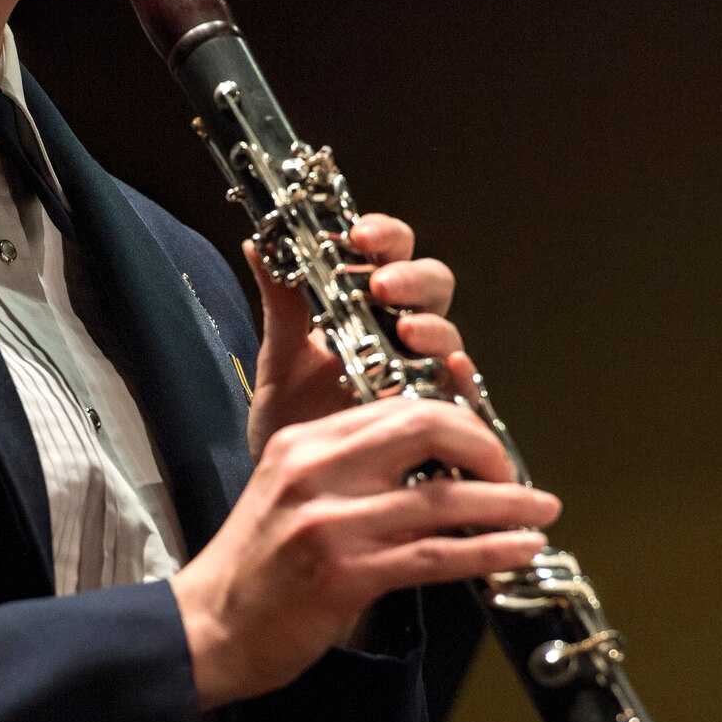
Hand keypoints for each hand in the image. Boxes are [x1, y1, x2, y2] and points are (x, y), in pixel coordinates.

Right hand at [171, 395, 559, 710]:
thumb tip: (427, 469)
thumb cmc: (249, 571)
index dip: (456, 421)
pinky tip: (517, 550)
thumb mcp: (288, 496)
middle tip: (511, 473)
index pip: (396, 406)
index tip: (483, 446)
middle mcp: (316, 472)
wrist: (205, 630)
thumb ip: (347, 472)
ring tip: (541, 511)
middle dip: (487, 448)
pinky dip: (488, 551)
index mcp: (302, 444)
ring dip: (506, 505)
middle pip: (427, 429)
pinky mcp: (344, 575)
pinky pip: (435, 556)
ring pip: (443, 499)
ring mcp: (331, 523)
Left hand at [243, 213, 470, 459]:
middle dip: (412, 277)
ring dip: (433, 325)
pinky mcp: (437, 416)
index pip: (388, 253)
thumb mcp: (281, 359)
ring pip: (448, 332)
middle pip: (431, 284)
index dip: (383, 235)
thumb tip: (259, 244)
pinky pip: (463, 390)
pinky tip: (452, 368)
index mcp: (367, 305)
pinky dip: (462, 375)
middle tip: (382, 285)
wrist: (295, 487)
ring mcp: (423, 372)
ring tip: (408, 330)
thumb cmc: (294, 417)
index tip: (357, 234)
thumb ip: (281, 304)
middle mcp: (402, 334)